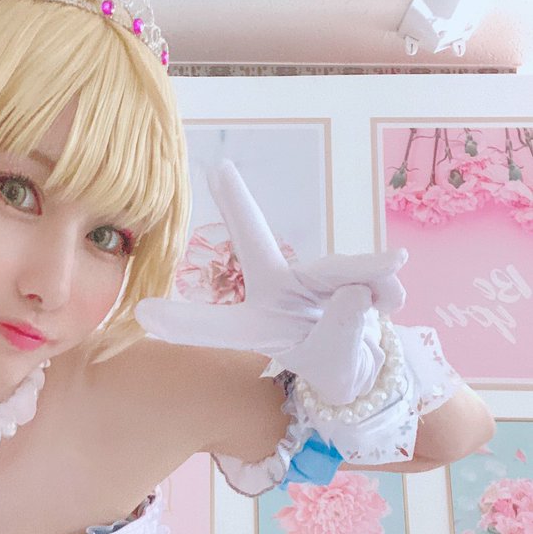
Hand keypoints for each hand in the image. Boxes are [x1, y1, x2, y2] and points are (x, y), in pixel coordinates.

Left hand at [135, 161, 407, 404]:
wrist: (364, 362)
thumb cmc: (331, 361)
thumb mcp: (333, 360)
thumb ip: (341, 330)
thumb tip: (354, 289)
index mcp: (258, 324)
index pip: (219, 325)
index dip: (186, 324)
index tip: (143, 314)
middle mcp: (278, 291)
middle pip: (258, 244)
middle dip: (238, 206)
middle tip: (219, 171)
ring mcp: (309, 276)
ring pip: (336, 267)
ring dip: (368, 273)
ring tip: (390, 291)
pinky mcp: (343, 269)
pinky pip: (371, 272)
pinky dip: (387, 286)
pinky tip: (391, 297)